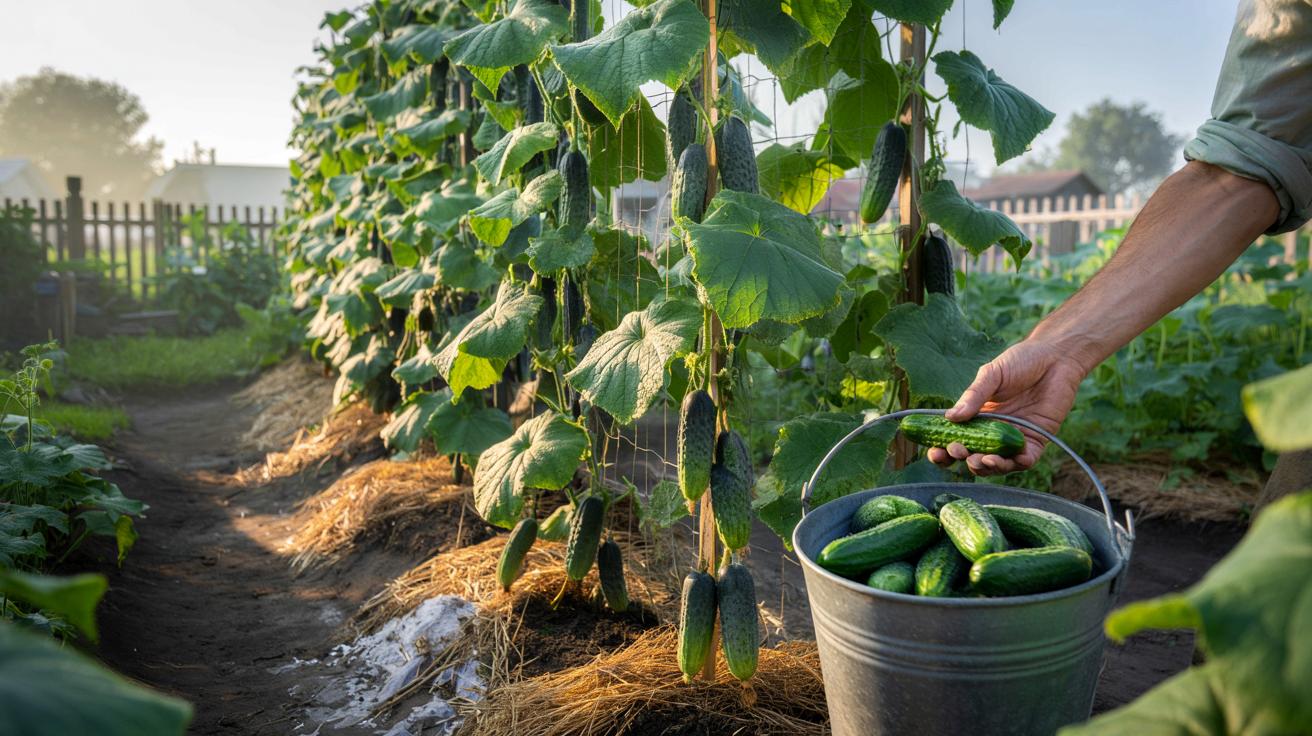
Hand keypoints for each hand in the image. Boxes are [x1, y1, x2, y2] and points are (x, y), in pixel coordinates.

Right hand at [927, 340, 1086, 474]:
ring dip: (988, 467)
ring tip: (983, 460)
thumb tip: (950, 418)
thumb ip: (973, 396)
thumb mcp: (991, 375)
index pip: (954, 439)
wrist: (1055, 357)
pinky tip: (1016, 459)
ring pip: (997, 464)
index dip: (942, 450)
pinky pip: (1026, 460)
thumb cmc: (1020, 361)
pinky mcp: (1036, 440)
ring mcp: (1013, 439)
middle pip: (972, 456)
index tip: (935, 452)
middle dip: (963, 458)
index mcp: (976, 417)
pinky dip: (1020, 463)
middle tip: (959, 451)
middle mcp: (992, 432)